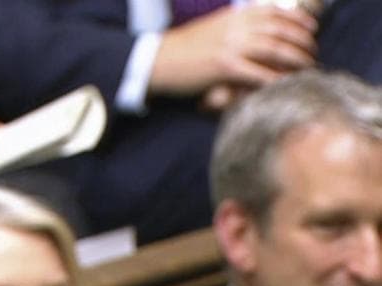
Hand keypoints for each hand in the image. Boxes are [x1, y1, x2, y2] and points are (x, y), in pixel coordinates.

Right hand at [150, 4, 317, 98]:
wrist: (159, 60)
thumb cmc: (185, 48)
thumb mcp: (214, 26)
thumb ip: (237, 23)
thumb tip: (259, 26)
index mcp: (235, 16)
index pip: (276, 13)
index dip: (299, 21)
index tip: (312, 30)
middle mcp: (237, 27)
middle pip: (281, 32)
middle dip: (302, 43)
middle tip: (313, 54)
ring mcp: (232, 46)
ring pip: (276, 50)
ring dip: (296, 60)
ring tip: (307, 69)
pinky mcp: (224, 67)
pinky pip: (259, 73)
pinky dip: (275, 79)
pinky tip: (285, 85)